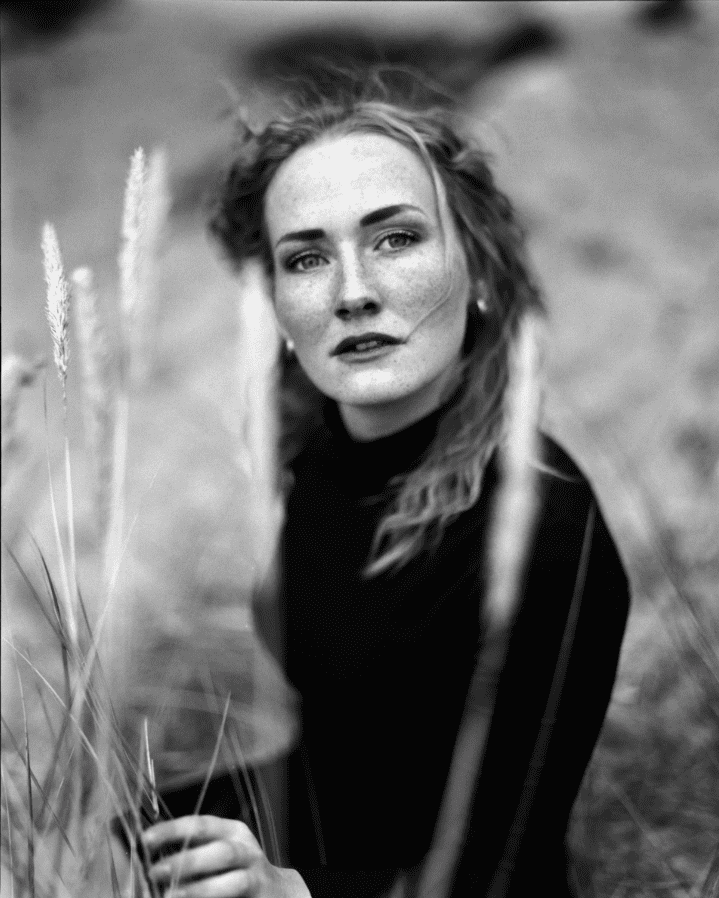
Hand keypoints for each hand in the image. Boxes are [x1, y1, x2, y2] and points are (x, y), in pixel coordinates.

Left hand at [143, 815, 310, 897]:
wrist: (276, 893)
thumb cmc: (235, 872)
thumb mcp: (217, 855)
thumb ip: (192, 854)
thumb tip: (149, 861)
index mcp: (232, 832)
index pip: (202, 825)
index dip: (174, 830)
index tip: (146, 839)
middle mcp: (247, 850)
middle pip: (220, 851)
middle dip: (186, 861)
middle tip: (155, 872)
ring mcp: (257, 875)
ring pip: (233, 881)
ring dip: (200, 889)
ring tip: (171, 895)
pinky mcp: (260, 896)